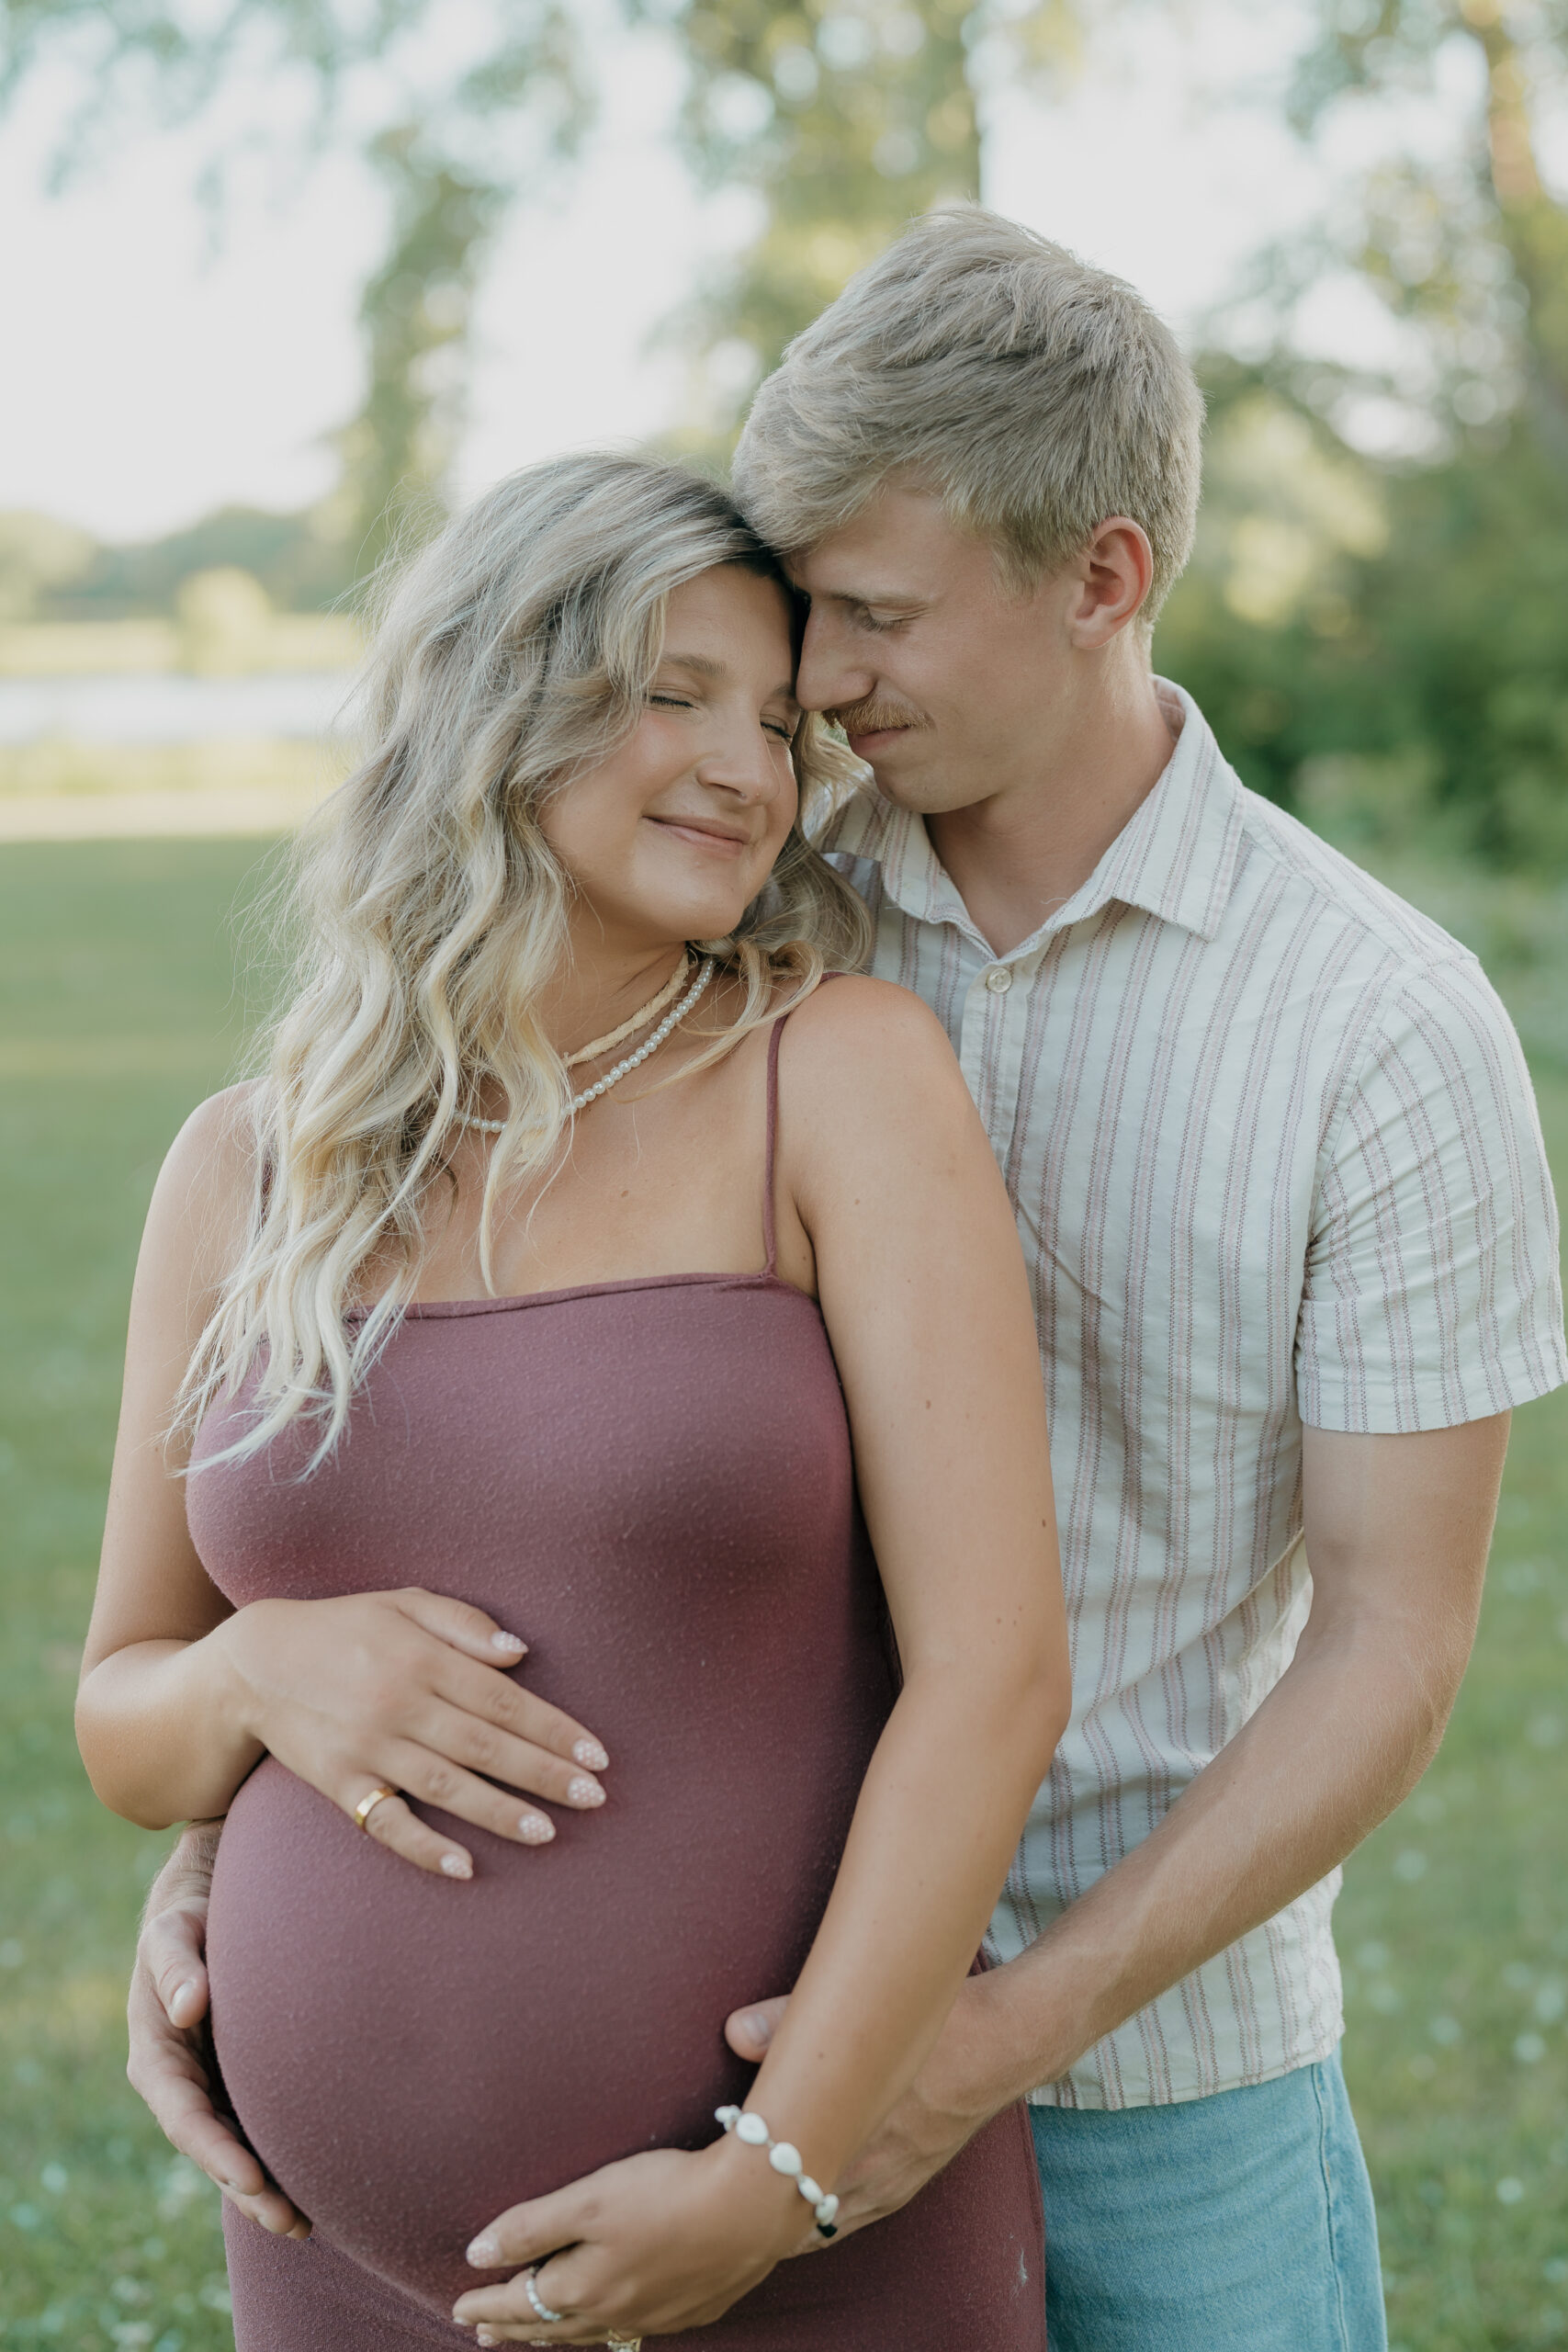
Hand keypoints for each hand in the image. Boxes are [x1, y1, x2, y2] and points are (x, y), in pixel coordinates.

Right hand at [127, 1827, 308, 2237]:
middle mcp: (182, 2079)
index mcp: (157, 2054)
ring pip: (236, 2143)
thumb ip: (176, 1962)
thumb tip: (186, 2006)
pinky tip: (319, 2176)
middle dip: (246, 2187)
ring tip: (306, 2223)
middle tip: (290, 2221)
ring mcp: (211, 2080)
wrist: (211, 1896)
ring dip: (265, 2184)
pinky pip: (257, 2121)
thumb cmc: (190, 1910)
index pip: (185, 2116)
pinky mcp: (240, 2074)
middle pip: (213, 2146)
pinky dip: (280, 2152)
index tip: (251, 2179)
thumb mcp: (174, 1928)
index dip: (216, 2152)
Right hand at [218, 1588, 610, 1876]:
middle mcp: (398, 1704)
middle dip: (544, 1774)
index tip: (598, 1756)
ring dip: (500, 1812)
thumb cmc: (344, 1628)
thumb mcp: (401, 1604)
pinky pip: (385, 1822)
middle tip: (595, 1799)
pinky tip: (464, 1866)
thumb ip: (464, 1623)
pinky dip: (423, 1846)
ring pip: (445, 1787)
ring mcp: (367, 1748)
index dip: (554, 1729)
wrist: (254, 1664)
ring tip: (549, 1833)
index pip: (503, 1700)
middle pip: (485, 1746)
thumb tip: (521, 1653)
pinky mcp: (338, 1784)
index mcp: (421, 1657)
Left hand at [453, 2140, 805, 2343]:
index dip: (486, 2303)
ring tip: (535, 2335)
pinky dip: (606, 2330)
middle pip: (551, 2326)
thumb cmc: (665, 2194)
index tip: (458, 2307)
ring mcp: (655, 2316)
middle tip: (483, 2333)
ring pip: (592, 2334)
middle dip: (512, 2328)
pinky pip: (633, 2329)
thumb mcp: (589, 2200)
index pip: (520, 2301)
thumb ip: (531, 2226)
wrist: (752, 2208)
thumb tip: (476, 2254)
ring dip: (555, 2334)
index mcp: (583, 2288)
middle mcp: (614, 2313)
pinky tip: (614, 2323)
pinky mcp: (692, 2309)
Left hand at [723, 1972, 1017, 2246]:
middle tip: (722, 2190)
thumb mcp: (865, 2015)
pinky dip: (819, 2219)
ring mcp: (886, 2187)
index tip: (713, 2161)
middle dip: (757, 2206)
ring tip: (752, 2204)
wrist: (999, 2049)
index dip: (740, 2177)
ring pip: (819, 2225)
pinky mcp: (903, 2188)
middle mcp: (866, 2175)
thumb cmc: (935, 2028)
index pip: (777, 2179)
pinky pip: (850, 2221)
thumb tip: (735, 2033)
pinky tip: (801, 2206)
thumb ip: (791, 2023)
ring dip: (786, 2218)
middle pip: (791, 2215)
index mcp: (849, 2137)